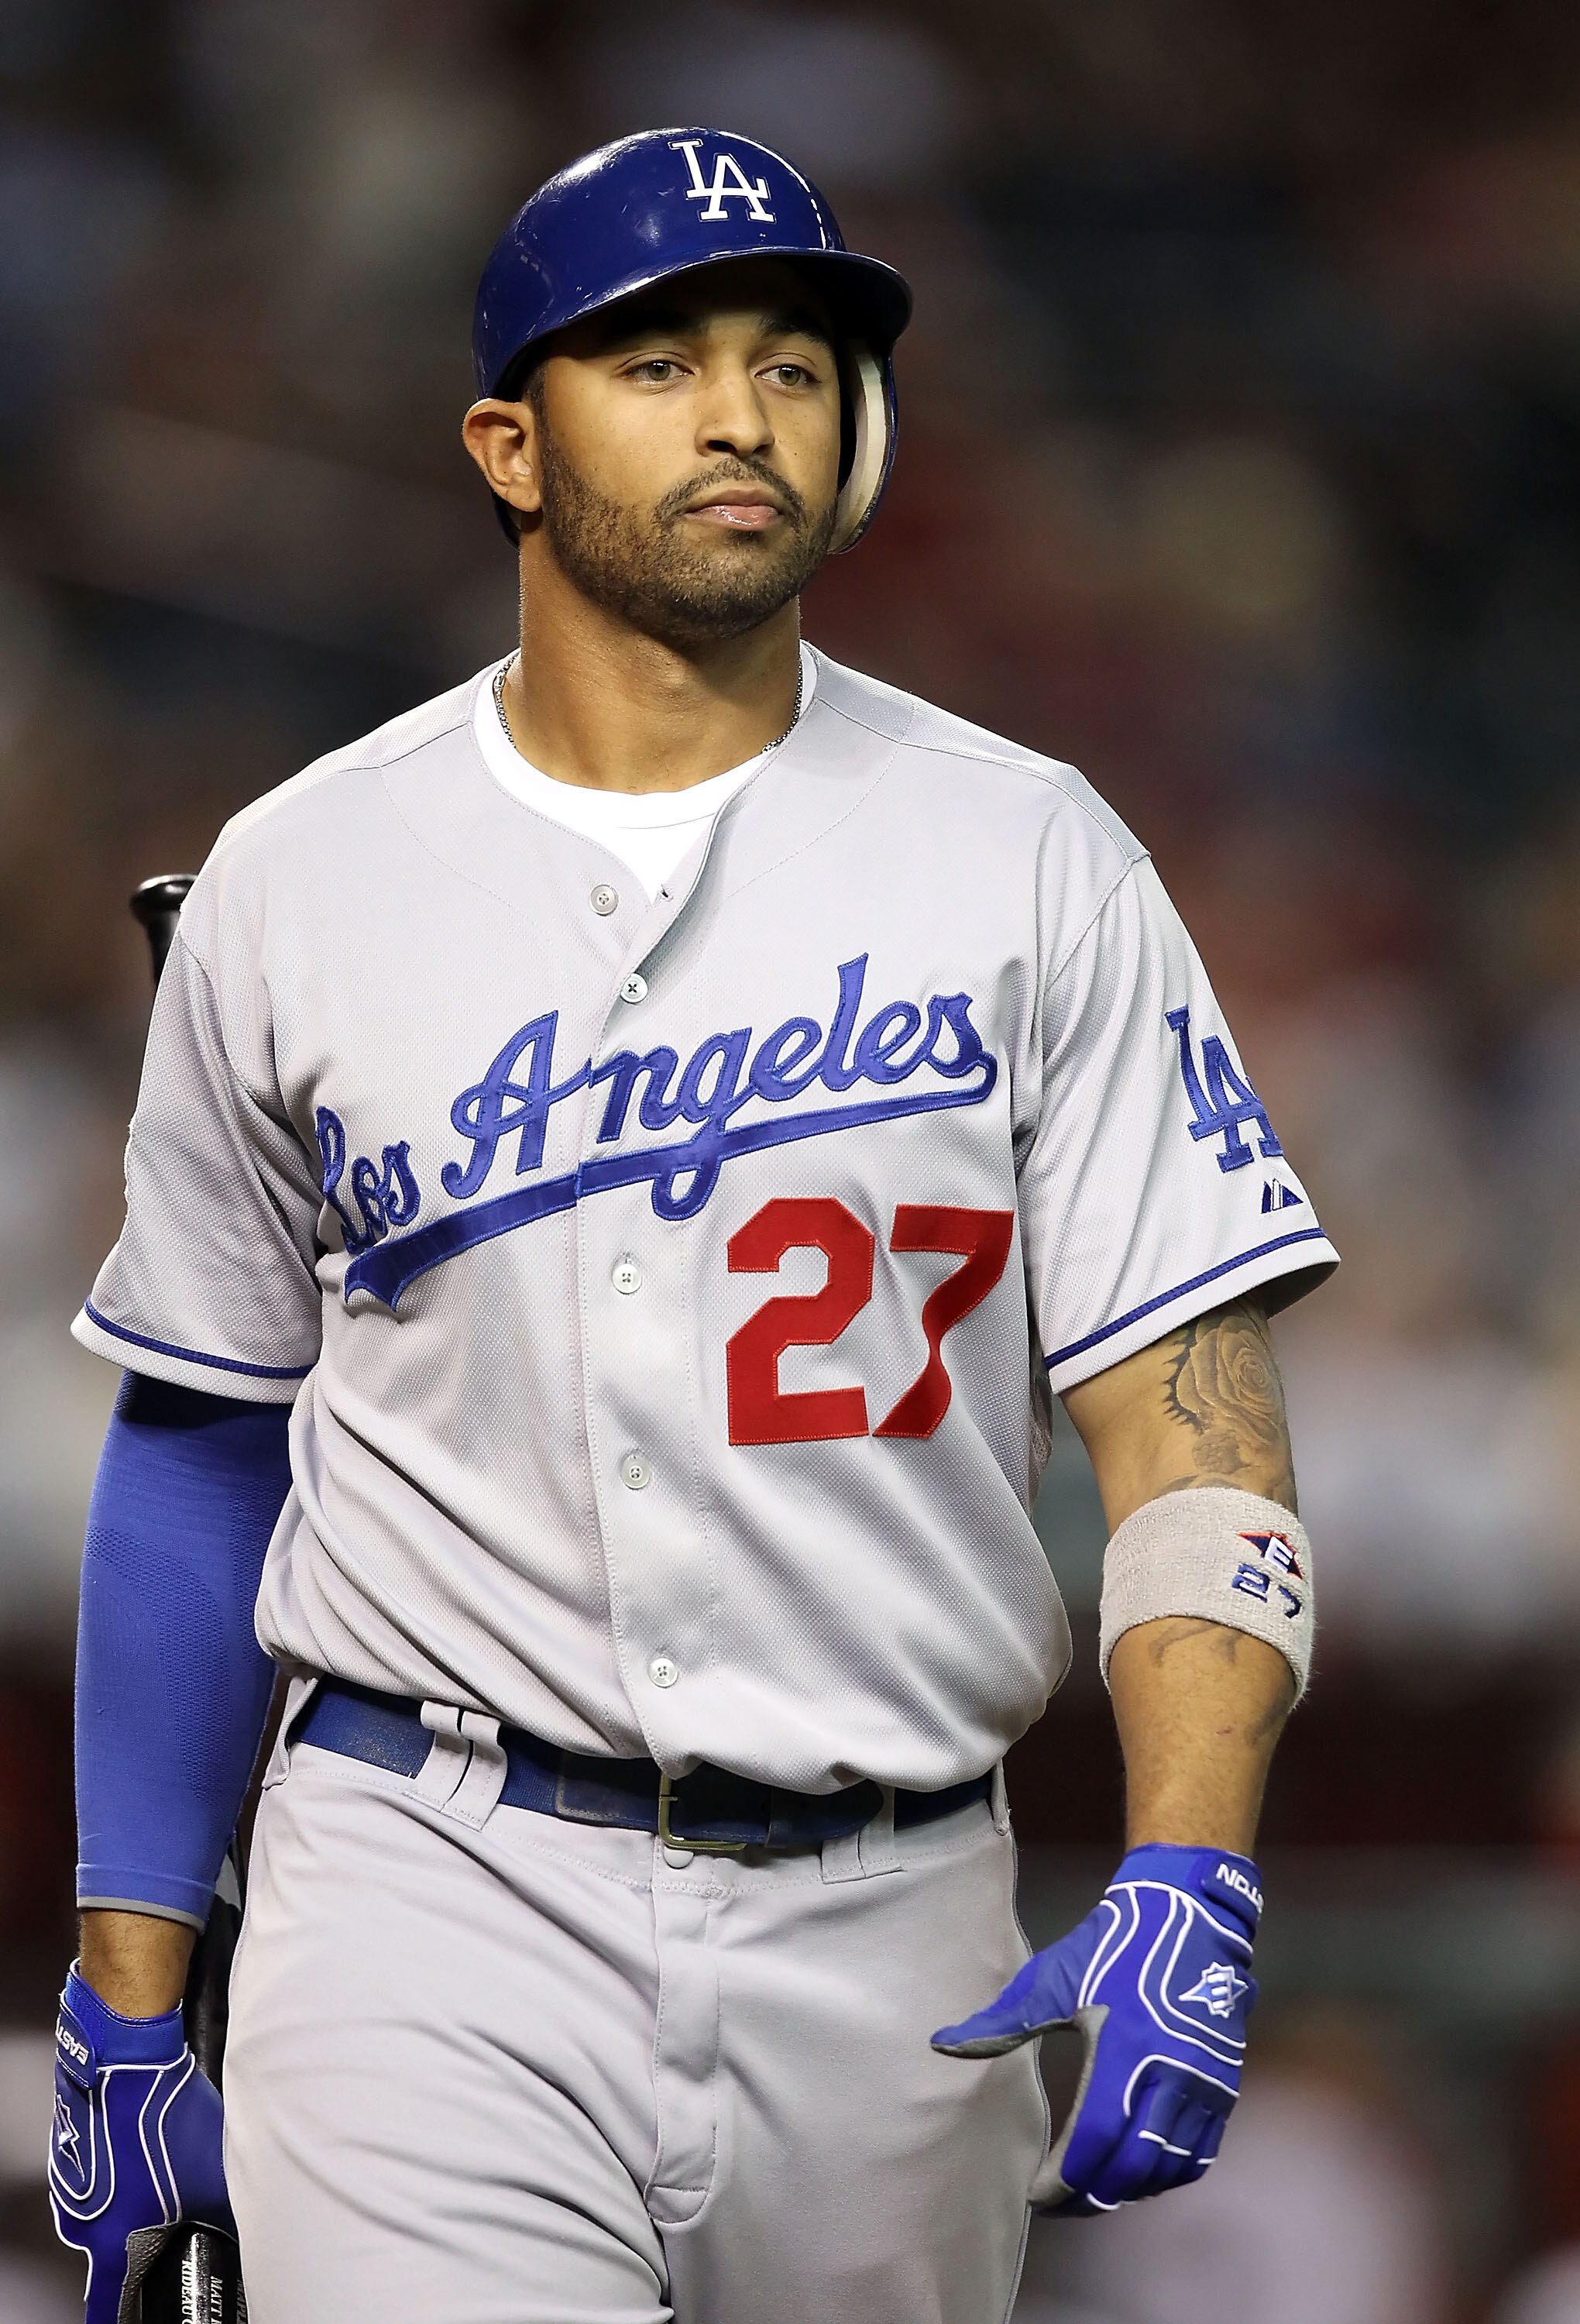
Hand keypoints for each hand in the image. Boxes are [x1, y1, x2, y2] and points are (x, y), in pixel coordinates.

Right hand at [49, 1964, 233, 2323]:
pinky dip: (123, 2177)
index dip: (130, 2312)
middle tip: (171, 2230)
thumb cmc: (163, 2116)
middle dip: (143, 2249)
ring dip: (134, 2206)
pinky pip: (101, 2183)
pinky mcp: (75, 2158)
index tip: (145, 2311)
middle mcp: (84, 2225)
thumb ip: (219, 2216)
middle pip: (112, 2259)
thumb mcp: (211, 2176)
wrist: (126, 2058)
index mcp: (113, 2243)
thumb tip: (240, 2233)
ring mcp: (74, 2190)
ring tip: (164, 2179)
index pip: (111, 2306)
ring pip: (107, 2217)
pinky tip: (147, 2153)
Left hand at [932, 1844, 1259, 2213]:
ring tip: (1091, 2189)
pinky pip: (1197, 2155)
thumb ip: (1002, 2022)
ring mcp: (1204, 2086)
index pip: (1093, 2140)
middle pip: (1131, 2168)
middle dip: (1091, 2196)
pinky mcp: (1223, 2088)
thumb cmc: (1113, 1947)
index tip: (1033, 2193)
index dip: (1063, 2178)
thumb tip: (942, 2046)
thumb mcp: (1053, 1979)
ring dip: (1127, 2190)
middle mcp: (1171, 2077)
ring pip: (1167, 2170)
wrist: (1189, 1916)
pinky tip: (1136, 2171)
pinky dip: (1165, 2175)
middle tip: (1057, 2201)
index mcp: (1126, 2050)